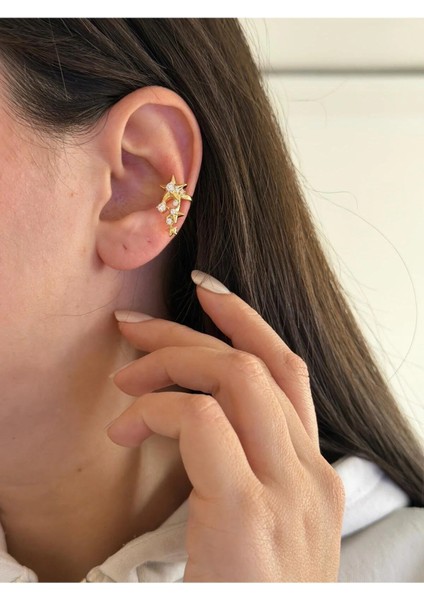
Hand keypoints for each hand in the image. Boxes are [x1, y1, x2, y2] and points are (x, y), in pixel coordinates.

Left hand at [107, 273, 344, 581]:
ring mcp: (287, 495)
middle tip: (134, 327)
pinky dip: (159, 409)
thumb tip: (195, 418)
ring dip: (169, 361)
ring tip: (123, 379)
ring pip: (235, 378)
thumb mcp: (261, 531)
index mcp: (313, 478)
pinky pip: (200, 422)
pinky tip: (129, 428)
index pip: (288, 372)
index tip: (206, 293)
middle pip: (256, 364)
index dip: (248, 322)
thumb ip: (246, 472)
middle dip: (189, 333)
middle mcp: (310, 478)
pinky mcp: (248, 517)